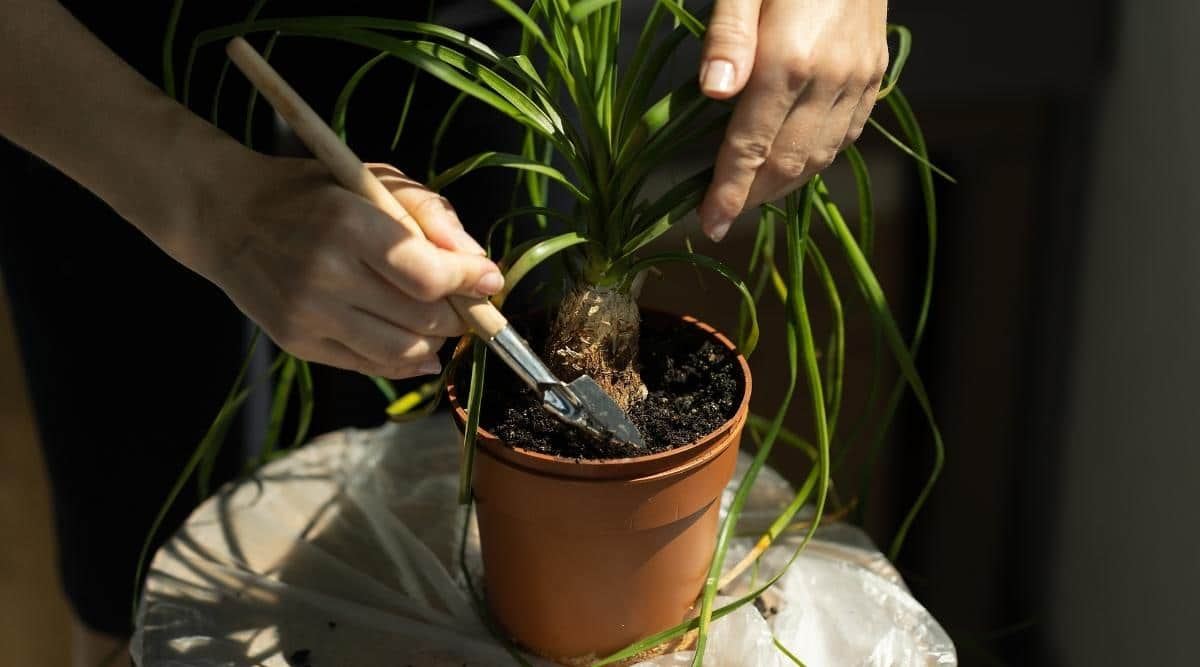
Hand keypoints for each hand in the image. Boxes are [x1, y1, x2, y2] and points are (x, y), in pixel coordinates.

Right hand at [176, 149, 501, 378]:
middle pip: (422, 319)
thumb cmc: (315, 193)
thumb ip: (431, 215)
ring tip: (441, 322)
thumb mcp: (373, 180)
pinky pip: (369, 366)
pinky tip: (419, 348)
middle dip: (459, 314)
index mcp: (348, 224)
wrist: (228, 216)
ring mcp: (307, 314)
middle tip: (468, 301)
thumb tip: (480, 267)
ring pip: (402, 351)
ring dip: (436, 341)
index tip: (489, 279)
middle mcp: (325, 274)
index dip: (469, 283)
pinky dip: (406, 362)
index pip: (428, 276)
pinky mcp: (296, 342)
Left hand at [696, 0, 888, 240]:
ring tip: (753, 196)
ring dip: (785, 184)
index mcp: (788, 60)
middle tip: (724, 214)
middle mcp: (830, 77)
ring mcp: (859, 77)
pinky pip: (848, 133)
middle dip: (753, 196)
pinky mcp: (876, 72)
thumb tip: (714, 92)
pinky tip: (795, 162)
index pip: (750, 146)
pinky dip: (819, 159)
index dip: (728, 191)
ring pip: (822, 155)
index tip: (710, 225)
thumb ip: (726, 37)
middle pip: (787, 161)